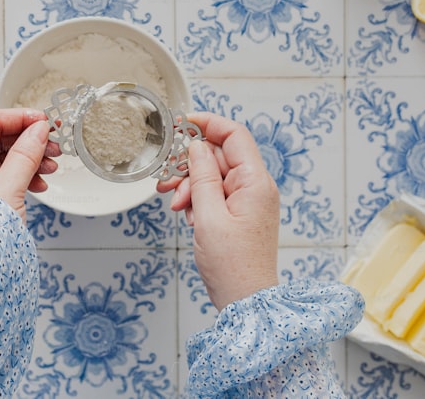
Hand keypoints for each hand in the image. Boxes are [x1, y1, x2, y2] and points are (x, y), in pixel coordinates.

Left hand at [0, 108, 59, 221]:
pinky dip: (27, 175)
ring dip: (32, 158)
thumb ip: (25, 155)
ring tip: (52, 167)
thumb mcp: (8, 188)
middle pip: (0, 139)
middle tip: (54, 145)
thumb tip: (39, 130)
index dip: (19, 118)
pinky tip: (41, 183)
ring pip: (7, 158)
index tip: (43, 121)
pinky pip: (7, 176)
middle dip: (30, 141)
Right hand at [157, 112, 279, 308]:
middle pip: (220, 156)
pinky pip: (217, 193)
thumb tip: (197, 146)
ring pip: (214, 175)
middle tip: (168, 179)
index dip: (208, 124)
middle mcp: (257, 187)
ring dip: (191, 185)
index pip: (234, 134)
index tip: (183, 124)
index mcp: (255, 182)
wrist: (245, 301)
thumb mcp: (208, 216)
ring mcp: (250, 200)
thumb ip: (202, 176)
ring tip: (176, 204)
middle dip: (191, 165)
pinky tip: (190, 216)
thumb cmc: (233, 266)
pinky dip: (199, 200)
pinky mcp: (241, 213)